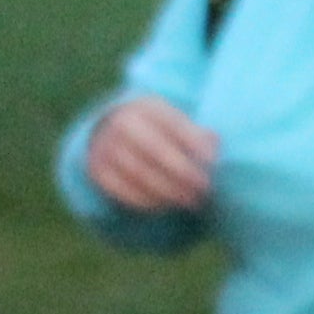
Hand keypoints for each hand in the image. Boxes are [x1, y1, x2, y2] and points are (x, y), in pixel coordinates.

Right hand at [80, 93, 218, 215]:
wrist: (110, 132)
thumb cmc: (157, 131)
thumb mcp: (174, 122)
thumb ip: (196, 133)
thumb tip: (215, 144)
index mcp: (146, 107)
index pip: (171, 123)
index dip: (193, 141)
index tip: (212, 160)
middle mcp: (122, 123)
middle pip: (154, 149)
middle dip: (182, 171)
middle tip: (204, 188)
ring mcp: (107, 146)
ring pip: (139, 172)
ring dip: (168, 190)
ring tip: (190, 201)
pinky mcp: (98, 169)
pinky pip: (122, 190)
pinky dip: (147, 201)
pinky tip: (166, 206)